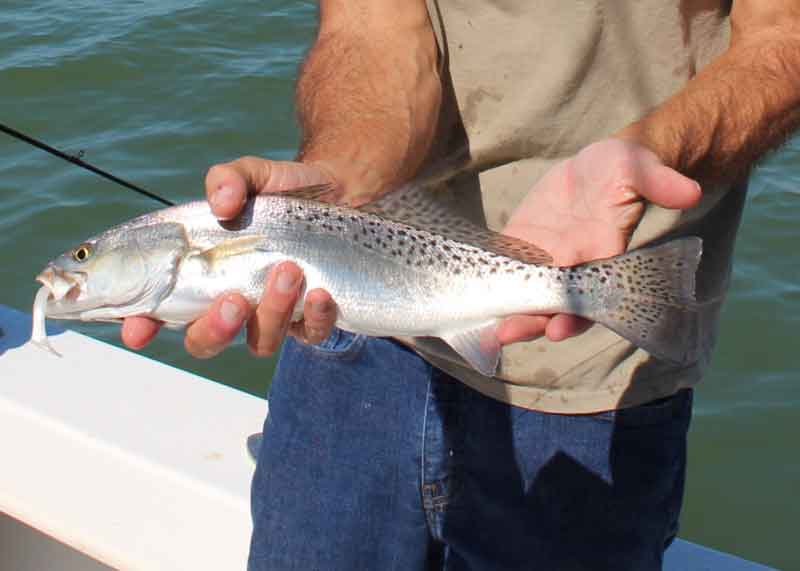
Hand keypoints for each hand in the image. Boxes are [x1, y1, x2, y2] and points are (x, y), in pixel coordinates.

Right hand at [121, 158, 338, 357]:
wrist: (340, 190)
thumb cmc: (282, 189)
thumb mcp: (252, 175)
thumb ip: (228, 179)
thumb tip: (222, 204)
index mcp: (201, 274)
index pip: (158, 311)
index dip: (141, 326)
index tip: (138, 331)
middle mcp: (232, 302)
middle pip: (205, 342)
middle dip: (214, 330)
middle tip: (233, 299)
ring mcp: (272, 315)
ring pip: (260, 342)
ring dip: (271, 313)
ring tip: (289, 270)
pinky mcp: (311, 318)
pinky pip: (311, 335)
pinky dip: (314, 318)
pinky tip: (320, 292)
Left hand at [496, 138, 701, 344]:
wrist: (594, 166)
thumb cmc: (622, 168)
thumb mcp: (640, 167)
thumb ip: (660, 182)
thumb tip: (690, 192)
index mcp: (600, 254)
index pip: (590, 293)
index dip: (575, 313)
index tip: (560, 329)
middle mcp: (571, 265)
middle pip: (553, 304)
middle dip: (532, 321)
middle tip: (508, 334)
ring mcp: (544, 259)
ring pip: (525, 295)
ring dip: (508, 312)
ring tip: (487, 329)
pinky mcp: (520, 246)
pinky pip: (503, 272)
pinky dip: (489, 287)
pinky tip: (468, 301)